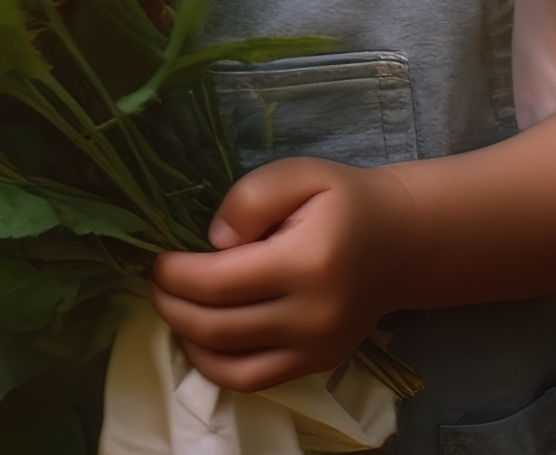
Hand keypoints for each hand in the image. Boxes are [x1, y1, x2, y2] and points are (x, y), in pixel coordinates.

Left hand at [148, 157, 414, 392]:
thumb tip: (213, 242)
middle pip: (217, 327)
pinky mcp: (317, 364)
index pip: (219, 283)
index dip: (175, 275)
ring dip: (186, 339)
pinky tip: (200, 337)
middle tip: (156, 282)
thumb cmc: (343, 202)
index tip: (157, 259)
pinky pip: (251, 381)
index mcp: (307, 263)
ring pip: (228, 364)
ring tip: (173, 307)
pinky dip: (214, 366)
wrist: (400, 242)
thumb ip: (251, 199)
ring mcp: (317, 348)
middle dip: (171, 306)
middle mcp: (313, 316)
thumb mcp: (300, 175)